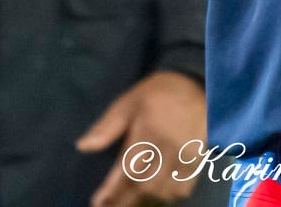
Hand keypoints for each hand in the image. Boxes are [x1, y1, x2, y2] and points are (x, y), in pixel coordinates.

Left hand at [76, 70, 205, 206]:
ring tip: (129, 199)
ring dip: (146, 197)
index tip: (98, 203)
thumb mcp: (128, 102)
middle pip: (145, 185)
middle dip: (126, 198)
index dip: (112, 190)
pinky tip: (156, 191)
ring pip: (163, 190)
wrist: (198, 86)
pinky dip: (167, 194)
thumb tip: (82, 146)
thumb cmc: (158, 93)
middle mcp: (168, 147)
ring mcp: (185, 156)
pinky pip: (182, 188)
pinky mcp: (197, 160)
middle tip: (110, 205)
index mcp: (148, 132)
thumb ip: (107, 127)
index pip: (127, 169)